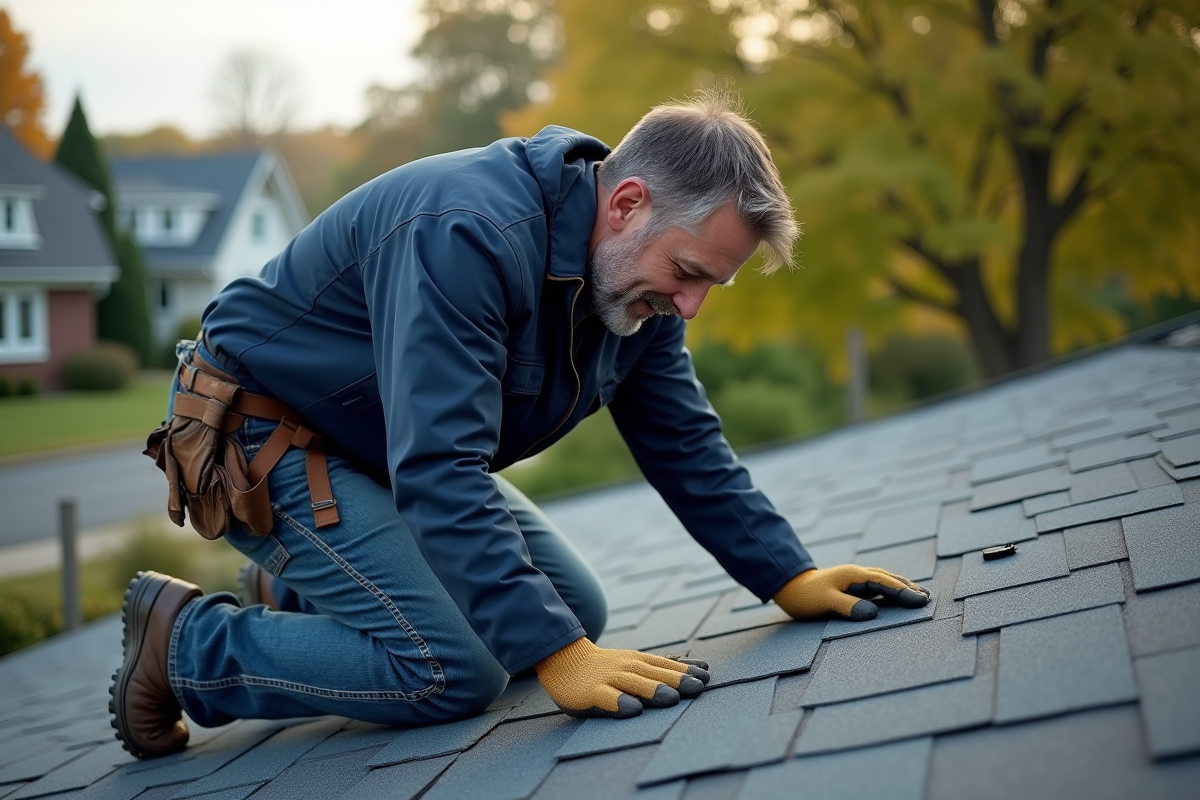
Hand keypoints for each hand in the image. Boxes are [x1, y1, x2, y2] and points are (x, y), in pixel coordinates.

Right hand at [534, 637, 709, 718]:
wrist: (563, 658)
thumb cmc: (604, 667)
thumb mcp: (633, 662)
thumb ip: (658, 667)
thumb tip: (695, 666)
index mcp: (638, 661)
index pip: (666, 665)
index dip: (686, 670)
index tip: (707, 674)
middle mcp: (627, 668)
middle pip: (655, 674)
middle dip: (678, 681)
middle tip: (699, 688)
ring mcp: (609, 679)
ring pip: (634, 684)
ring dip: (653, 691)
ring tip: (672, 699)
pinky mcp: (592, 693)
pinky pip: (607, 698)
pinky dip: (620, 703)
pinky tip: (633, 710)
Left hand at [773, 565, 929, 620]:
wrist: (789, 587)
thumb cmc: (805, 596)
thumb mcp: (824, 602)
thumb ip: (847, 606)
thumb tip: (872, 613)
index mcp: (853, 575)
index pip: (884, 582)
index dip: (903, 591)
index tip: (919, 600)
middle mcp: (858, 574)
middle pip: (889, 579)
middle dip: (909, 588)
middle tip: (928, 599)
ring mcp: (857, 580)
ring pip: (886, 581)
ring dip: (903, 587)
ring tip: (921, 596)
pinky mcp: (854, 587)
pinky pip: (879, 587)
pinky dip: (892, 591)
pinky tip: (899, 597)